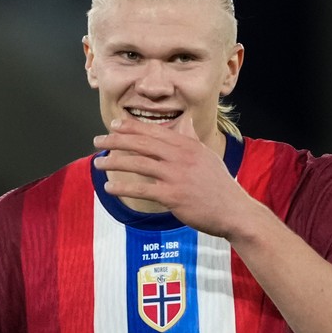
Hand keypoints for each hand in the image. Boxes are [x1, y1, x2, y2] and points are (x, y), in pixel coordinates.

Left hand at [93, 116, 263, 239]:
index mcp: (187, 145)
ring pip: (138, 164)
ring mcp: (176, 176)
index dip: (131, 127)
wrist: (234, 211)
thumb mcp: (207, 156)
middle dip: (116, 141)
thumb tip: (186, 121)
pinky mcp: (173, 196)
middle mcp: (180, 156)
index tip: (113, 126)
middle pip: (141, 144)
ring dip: (114, 162)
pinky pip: (142, 189)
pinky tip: (109, 187)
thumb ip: (192, 138)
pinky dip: (123, 188)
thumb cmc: (219, 186)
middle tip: (97, 141)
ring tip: (98, 162)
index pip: (154, 131)